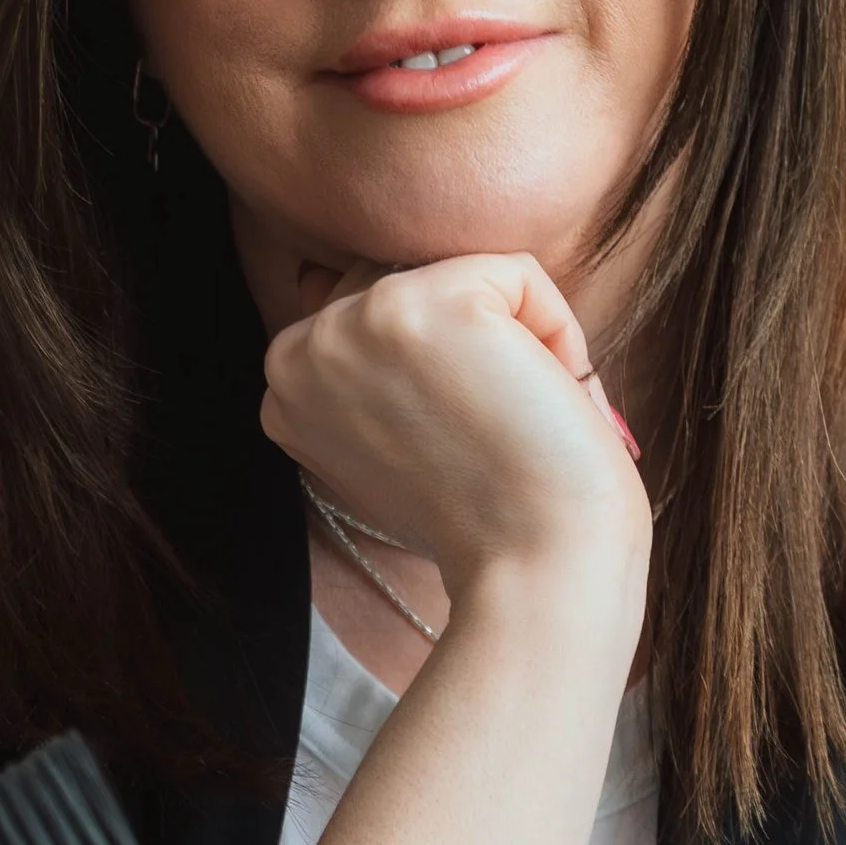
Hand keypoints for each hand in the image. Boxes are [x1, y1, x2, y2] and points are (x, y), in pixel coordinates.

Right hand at [260, 254, 647, 604]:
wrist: (536, 570)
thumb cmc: (485, 520)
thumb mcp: (391, 442)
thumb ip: (362, 367)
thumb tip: (325, 275)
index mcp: (288, 385)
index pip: (380, 312)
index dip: (441, 370)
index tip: (453, 449)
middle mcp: (300, 349)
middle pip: (418, 278)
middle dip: (474, 347)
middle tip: (488, 437)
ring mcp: (355, 322)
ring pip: (470, 274)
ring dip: (517, 340)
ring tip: (511, 420)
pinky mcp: (425, 302)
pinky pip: (521, 275)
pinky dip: (558, 334)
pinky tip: (537, 403)